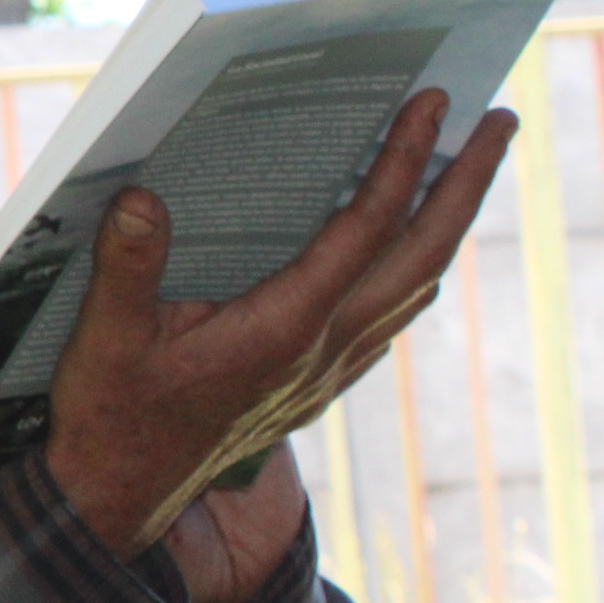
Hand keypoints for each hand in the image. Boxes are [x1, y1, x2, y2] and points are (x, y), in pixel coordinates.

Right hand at [43, 88, 510, 602]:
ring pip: (417, 285)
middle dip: (467, 182)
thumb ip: (124, 267)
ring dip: (451, 222)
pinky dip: (416, 267)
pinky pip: (392, 315)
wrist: (120, 499)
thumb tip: (141, 197)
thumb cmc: (109, 417)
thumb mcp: (103, 340)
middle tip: (500, 119)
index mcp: (282, 328)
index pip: (364, 229)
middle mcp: (324, 349)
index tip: (431, 103)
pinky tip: (410, 248)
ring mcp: (329, 371)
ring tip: (467, 167)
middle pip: (423, 253)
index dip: (402, 161)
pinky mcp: (318, 385)